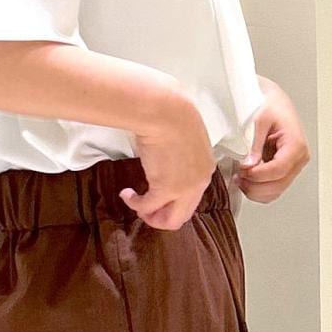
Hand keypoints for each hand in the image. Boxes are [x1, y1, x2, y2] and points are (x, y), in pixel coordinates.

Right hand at [120, 87, 218, 228]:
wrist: (164, 112)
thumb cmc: (171, 116)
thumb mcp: (183, 140)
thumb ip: (180, 158)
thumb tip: (164, 164)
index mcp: (205, 170)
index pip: (192, 199)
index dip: (171, 202)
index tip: (156, 197)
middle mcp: (199, 183)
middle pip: (182, 216)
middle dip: (161, 217)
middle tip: (145, 210)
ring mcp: (185, 189)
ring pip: (169, 220)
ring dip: (149, 215)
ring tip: (135, 202)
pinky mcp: (167, 189)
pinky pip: (147, 207)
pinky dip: (135, 204)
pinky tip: (126, 194)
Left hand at [235, 78, 309, 201]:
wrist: (273, 101)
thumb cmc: (270, 105)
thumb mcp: (259, 120)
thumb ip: (254, 144)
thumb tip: (249, 165)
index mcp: (296, 144)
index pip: (279, 169)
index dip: (258, 175)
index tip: (242, 170)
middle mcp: (298, 158)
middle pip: (279, 184)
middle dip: (255, 185)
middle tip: (239, 176)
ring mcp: (293, 166)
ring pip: (276, 191)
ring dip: (256, 190)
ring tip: (241, 179)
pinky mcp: (284, 170)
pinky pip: (273, 189)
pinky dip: (259, 190)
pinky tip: (247, 181)